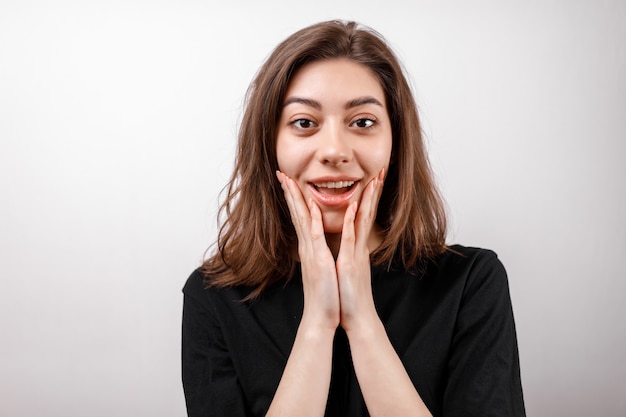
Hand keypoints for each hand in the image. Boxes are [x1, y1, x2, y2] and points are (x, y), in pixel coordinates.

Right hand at [276, 171, 339, 330]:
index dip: (295, 198)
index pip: (301, 217)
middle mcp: (308, 247)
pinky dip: (314, 219)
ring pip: (303, 219)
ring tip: (290, 180)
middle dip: (289, 192)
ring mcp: (311, 252)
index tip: (289, 181)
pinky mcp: (319, 260)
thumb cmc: (326, 294)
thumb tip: (317, 245)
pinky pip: (316, 235)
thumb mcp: (322, 268)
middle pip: (297, 213)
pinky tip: (311, 204)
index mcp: (310, 247)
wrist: (323, 316)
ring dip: (298, 198)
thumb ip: (319, 253)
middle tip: (281, 173)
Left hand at [336, 169, 384, 331]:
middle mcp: (359, 247)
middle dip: (373, 191)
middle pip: (367, 213)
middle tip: (380, 169)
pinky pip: (352, 238)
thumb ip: (349, 254)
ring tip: (374, 178)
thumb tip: (348, 245)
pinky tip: (356, 206)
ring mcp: (357, 254)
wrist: (356, 318)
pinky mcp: (352, 263)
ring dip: (367, 198)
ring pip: (363, 220)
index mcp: (356, 248)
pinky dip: (353, 221)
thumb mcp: (347, 269)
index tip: (371, 179)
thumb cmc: (349, 295)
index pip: (362, 216)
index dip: (367, 197)